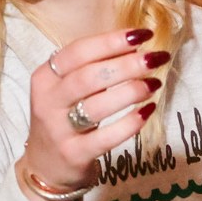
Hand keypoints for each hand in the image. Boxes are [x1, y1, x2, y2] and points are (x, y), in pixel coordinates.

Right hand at [20, 26, 166, 195]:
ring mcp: (58, 129)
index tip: (143, 34)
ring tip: (154, 83)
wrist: (45, 165)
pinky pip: (106, 137)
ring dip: (131, 91)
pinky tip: (147, 111)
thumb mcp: (66, 88)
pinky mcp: (73, 154)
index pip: (79, 51)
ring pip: (97, 105)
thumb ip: (92, 67)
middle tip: (156, 58)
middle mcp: (48, 101)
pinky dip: (130, 123)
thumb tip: (135, 45)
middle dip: (127, 65)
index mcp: (45, 77)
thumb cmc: (65, 118)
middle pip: (89, 76)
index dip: (112, 41)